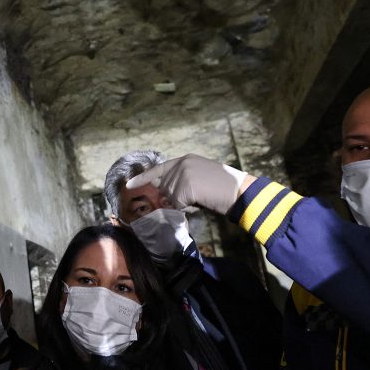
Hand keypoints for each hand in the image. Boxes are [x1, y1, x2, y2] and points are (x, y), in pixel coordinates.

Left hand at [125, 153, 254, 214]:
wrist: (240, 191)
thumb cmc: (225, 189)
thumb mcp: (201, 178)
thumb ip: (183, 182)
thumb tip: (167, 197)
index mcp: (186, 160)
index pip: (160, 169)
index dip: (144, 178)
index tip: (129, 184)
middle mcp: (182, 164)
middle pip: (165, 190)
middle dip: (177, 199)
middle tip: (199, 197)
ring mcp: (182, 174)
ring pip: (171, 199)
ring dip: (185, 205)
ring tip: (203, 199)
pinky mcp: (185, 187)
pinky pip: (178, 206)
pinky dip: (189, 209)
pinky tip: (202, 202)